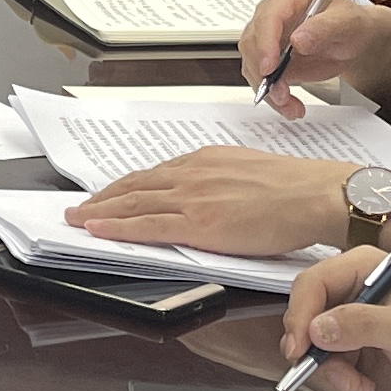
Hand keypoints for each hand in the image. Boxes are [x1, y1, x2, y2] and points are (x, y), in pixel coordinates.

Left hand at [75, 147, 348, 258]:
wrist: (314, 195)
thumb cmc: (294, 188)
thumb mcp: (248, 172)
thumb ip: (221, 180)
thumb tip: (210, 195)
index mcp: (205, 161)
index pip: (154, 174)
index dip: (125, 186)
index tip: (108, 193)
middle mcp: (192, 174)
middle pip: (134, 186)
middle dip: (102, 197)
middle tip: (78, 206)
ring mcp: (192, 197)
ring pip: (132, 204)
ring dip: (99, 212)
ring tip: (76, 219)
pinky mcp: (197, 223)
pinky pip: (145, 226)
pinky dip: (116, 228)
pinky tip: (96, 230)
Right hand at [237, 0, 388, 108]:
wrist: (350, 40)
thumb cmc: (348, 23)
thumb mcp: (345, 22)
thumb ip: (324, 28)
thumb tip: (298, 39)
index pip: (267, 18)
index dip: (265, 43)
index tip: (270, 67)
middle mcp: (271, 18)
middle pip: (252, 44)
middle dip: (263, 72)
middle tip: (281, 93)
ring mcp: (268, 40)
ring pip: (253, 65)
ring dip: (268, 89)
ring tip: (289, 104)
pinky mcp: (270, 61)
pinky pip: (262, 80)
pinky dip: (272, 97)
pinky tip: (289, 105)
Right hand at [269, 247, 390, 390]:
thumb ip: (362, 325)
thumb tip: (318, 329)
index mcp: (363, 269)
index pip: (312, 285)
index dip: (300, 315)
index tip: (301, 346)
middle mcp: (352, 294)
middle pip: (304, 317)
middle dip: (311, 351)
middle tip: (327, 371)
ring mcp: (350, 325)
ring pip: (311, 349)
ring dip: (328, 373)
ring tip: (356, 384)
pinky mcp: (353, 352)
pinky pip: (326, 368)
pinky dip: (338, 382)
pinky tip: (362, 386)